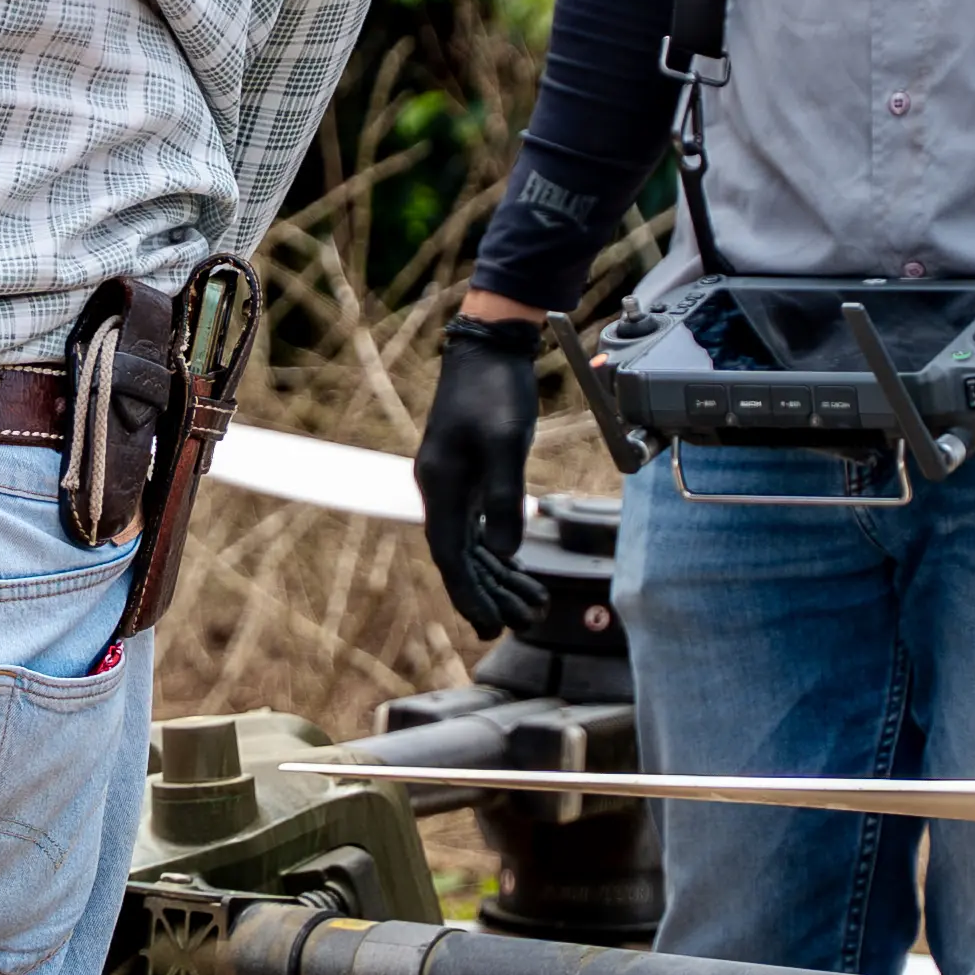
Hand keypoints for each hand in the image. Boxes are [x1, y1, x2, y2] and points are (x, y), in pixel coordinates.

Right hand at [413, 307, 550, 649]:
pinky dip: (500, 553)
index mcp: (441, 485)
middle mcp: (440, 490)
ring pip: (472, 547)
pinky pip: (480, 527)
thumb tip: (504, 552)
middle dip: (491, 595)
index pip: (450, 555)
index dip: (470, 594)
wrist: (489, 349)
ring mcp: (453, 484)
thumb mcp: (505, 443)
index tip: (490, 625)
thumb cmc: (495, 391)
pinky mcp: (468, 476)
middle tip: (524, 623)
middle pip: (461, 558)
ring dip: (500, 579)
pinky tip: (519, 569)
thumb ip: (503, 498)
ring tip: (533, 606)